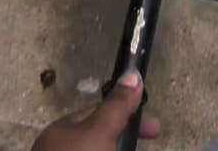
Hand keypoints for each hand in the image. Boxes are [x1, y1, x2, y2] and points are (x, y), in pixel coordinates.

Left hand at [32, 72, 161, 150]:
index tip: (155, 130)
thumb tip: (133, 74)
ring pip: (100, 150)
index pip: (100, 114)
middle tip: (153, 145)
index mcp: (62, 132)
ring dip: (122, 148)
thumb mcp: (98, 133)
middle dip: (128, 141)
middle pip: (102, 140)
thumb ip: (117, 107)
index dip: (130, 115)